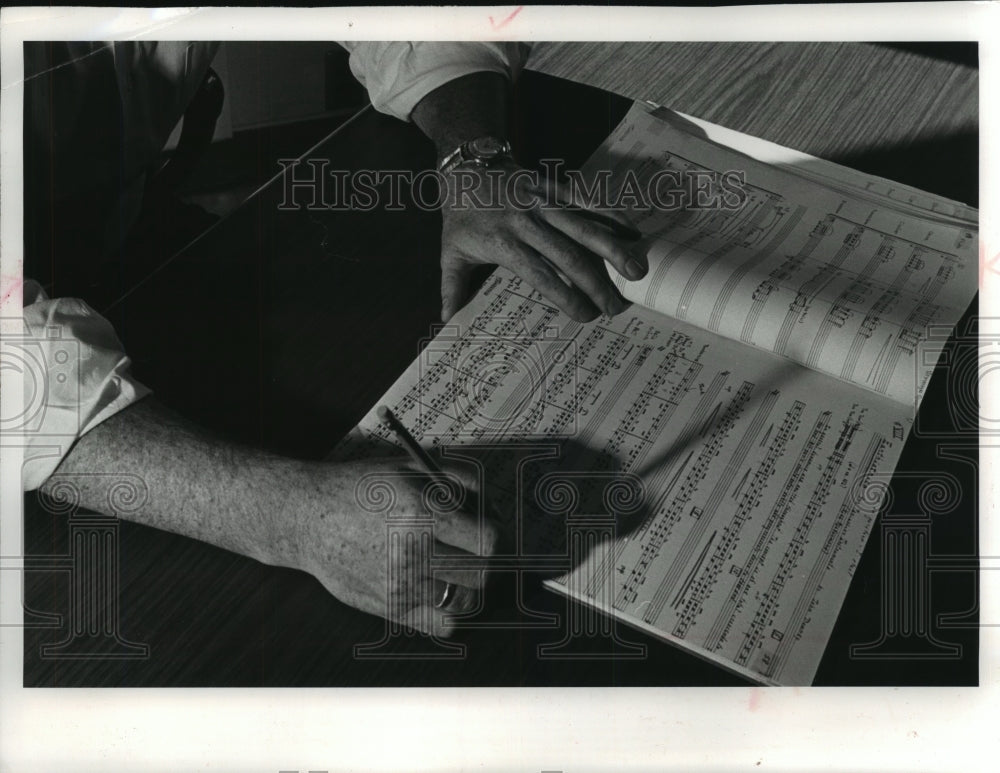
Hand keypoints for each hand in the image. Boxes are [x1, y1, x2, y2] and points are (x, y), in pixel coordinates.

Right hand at [288, 456, 498, 635]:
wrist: (307, 517)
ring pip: (466, 600)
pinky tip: (443, 591)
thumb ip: (458, 477)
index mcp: (422, 515)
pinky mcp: (391, 608)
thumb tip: (492, 503)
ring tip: (458, 568)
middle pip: (482, 573)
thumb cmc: (358, 489)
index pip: (487, 540)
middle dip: (485, 559)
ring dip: (470, 584)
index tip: (485, 528)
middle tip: (473, 549)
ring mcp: (402, 585)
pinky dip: (452, 612)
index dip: (493, 532)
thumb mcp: (409, 466)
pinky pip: (443, 625)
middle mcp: (413, 554)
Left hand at [438, 160, 647, 322]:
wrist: (466, 165)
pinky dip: (611, 217)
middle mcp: (527, 221)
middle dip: (597, 283)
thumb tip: (447, 321)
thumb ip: (452, 288)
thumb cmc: (460, 215)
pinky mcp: (554, 186)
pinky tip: (633, 234)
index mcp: (503, 242)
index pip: (541, 275)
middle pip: (569, 255)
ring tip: (637, 271)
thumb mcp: (450, 253)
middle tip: (617, 306)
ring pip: (584, 227)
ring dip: (614, 250)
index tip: (586, 315)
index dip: (566, 296)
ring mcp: (543, 201)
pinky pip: (587, 202)